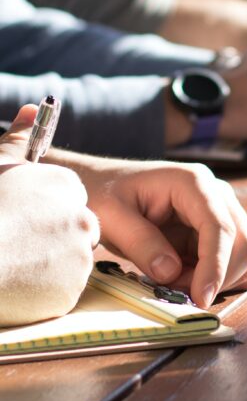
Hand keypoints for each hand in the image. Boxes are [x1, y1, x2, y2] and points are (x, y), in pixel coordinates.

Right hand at [0, 106, 98, 326]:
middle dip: (50, 238)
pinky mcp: (72, 290)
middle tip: (15, 244)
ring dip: (46, 265)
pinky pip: (61, 290)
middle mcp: (82, 217)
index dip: (42, 211)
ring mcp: (79, 255)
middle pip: (74, 229)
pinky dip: (42, 290)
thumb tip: (34, 109)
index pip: (68, 198)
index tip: (20, 218)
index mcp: (65, 186)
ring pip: (68, 261)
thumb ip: (19, 139)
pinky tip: (16, 284)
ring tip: (11, 262)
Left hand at [70, 157, 246, 308]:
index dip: (215, 266)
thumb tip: (170, 272)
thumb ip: (141, 243)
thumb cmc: (105, 194)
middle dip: (216, 276)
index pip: (219, 227)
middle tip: (175, 292)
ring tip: (173, 282)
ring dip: (214, 279)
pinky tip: (185, 279)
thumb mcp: (111, 217)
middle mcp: (215, 194)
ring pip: (241, 254)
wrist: (103, 185)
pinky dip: (215, 278)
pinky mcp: (214, 230)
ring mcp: (219, 211)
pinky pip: (231, 260)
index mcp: (193, 182)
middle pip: (242, 242)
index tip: (200, 298)